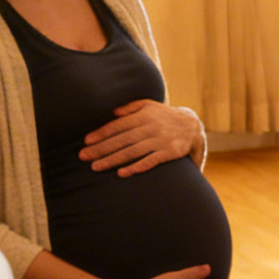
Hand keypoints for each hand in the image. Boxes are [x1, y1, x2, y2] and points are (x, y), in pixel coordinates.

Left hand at [82, 100, 202, 176]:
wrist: (194, 126)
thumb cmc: (166, 116)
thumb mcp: (150, 105)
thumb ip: (131, 107)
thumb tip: (113, 112)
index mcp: (143, 115)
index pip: (118, 125)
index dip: (102, 133)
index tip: (86, 142)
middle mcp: (151, 127)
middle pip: (122, 139)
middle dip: (101, 148)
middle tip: (84, 157)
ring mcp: (161, 140)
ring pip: (132, 151)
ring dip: (113, 160)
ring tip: (96, 167)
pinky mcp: (170, 152)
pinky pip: (151, 161)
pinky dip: (136, 167)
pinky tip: (122, 173)